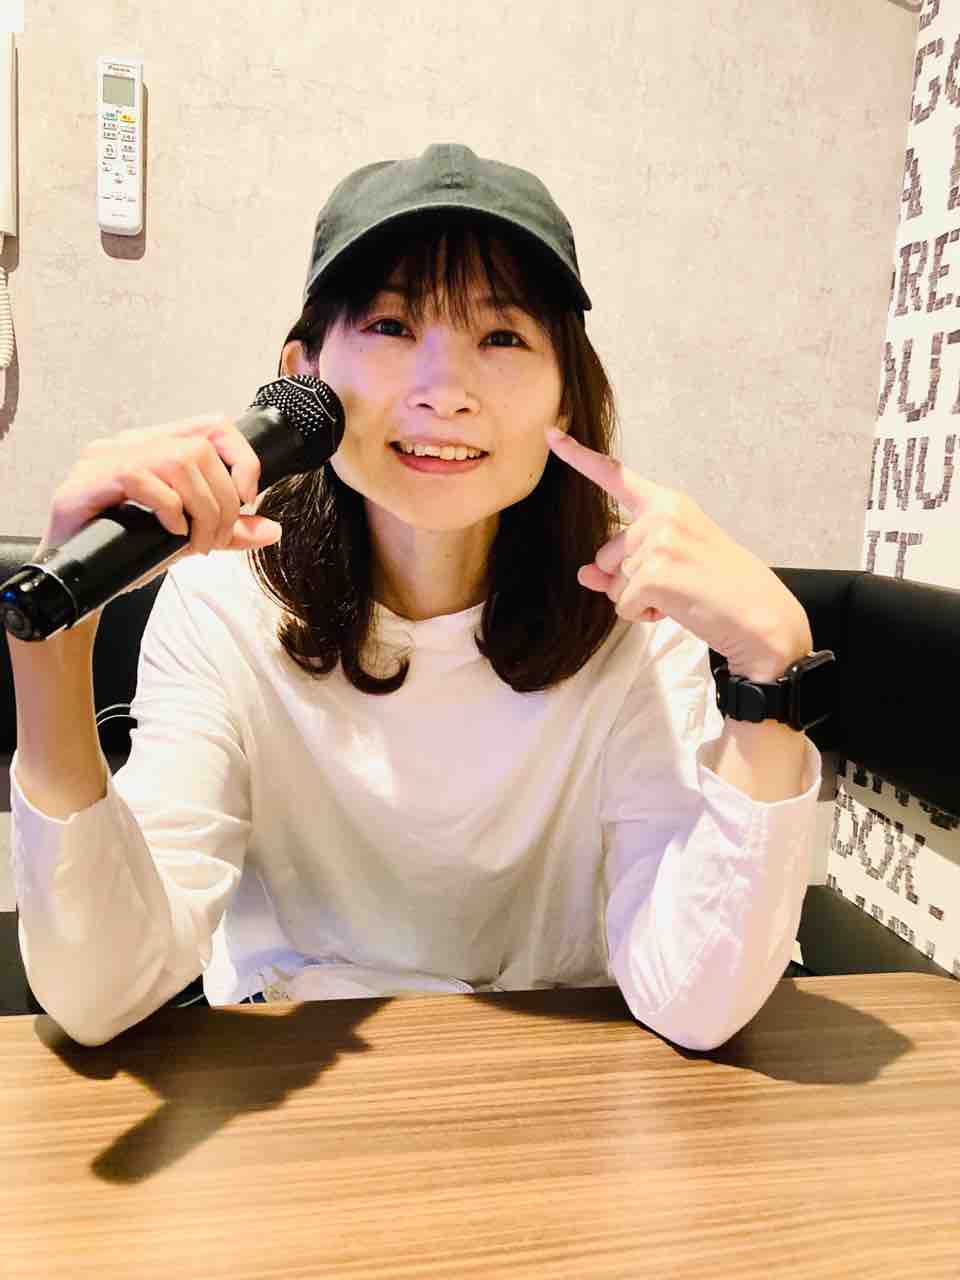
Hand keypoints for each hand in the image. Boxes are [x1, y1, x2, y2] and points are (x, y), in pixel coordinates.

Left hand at [545, 427, 812, 679]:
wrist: (761, 618)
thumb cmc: (720, 589)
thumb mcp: (671, 565)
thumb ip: (624, 564)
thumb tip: (583, 573)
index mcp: (669, 503)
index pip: (615, 476)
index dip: (579, 457)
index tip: (550, 434)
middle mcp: (661, 515)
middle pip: (607, 555)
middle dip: (630, 581)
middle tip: (677, 584)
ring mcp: (657, 543)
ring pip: (613, 584)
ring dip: (639, 601)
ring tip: (681, 597)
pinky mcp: (654, 575)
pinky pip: (622, 606)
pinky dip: (642, 617)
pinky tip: (677, 610)